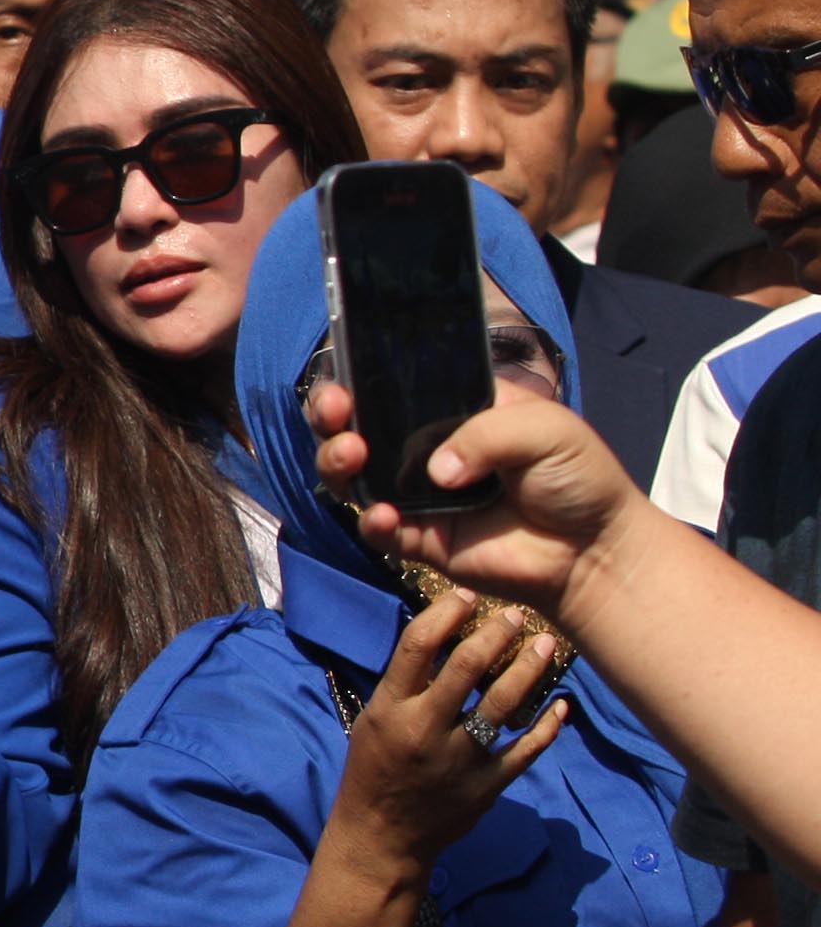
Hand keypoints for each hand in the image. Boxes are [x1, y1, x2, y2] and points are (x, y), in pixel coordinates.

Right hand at [310, 383, 649, 621]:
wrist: (595, 550)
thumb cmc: (579, 477)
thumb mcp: (546, 430)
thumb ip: (486, 435)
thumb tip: (435, 471)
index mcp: (453, 410)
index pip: (393, 385)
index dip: (360, 377)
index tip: (346, 377)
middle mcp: (426, 448)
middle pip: (357, 425)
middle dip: (331, 414)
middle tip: (336, 409)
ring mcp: (419, 494)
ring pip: (354, 476)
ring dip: (337, 462)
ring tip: (351, 454)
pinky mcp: (422, 539)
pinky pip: (380, 530)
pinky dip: (373, 522)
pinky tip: (385, 515)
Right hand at [321, 584, 567, 877]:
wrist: (382, 835)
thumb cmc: (373, 769)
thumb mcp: (375, 720)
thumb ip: (405, 686)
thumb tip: (443, 637)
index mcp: (391, 709)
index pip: (417, 647)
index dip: (445, 613)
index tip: (466, 596)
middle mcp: (426, 730)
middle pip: (467, 667)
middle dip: (496, 633)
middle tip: (516, 615)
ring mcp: (460, 759)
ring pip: (503, 703)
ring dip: (529, 668)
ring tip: (547, 644)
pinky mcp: (488, 784)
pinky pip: (527, 749)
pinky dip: (548, 726)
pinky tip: (562, 704)